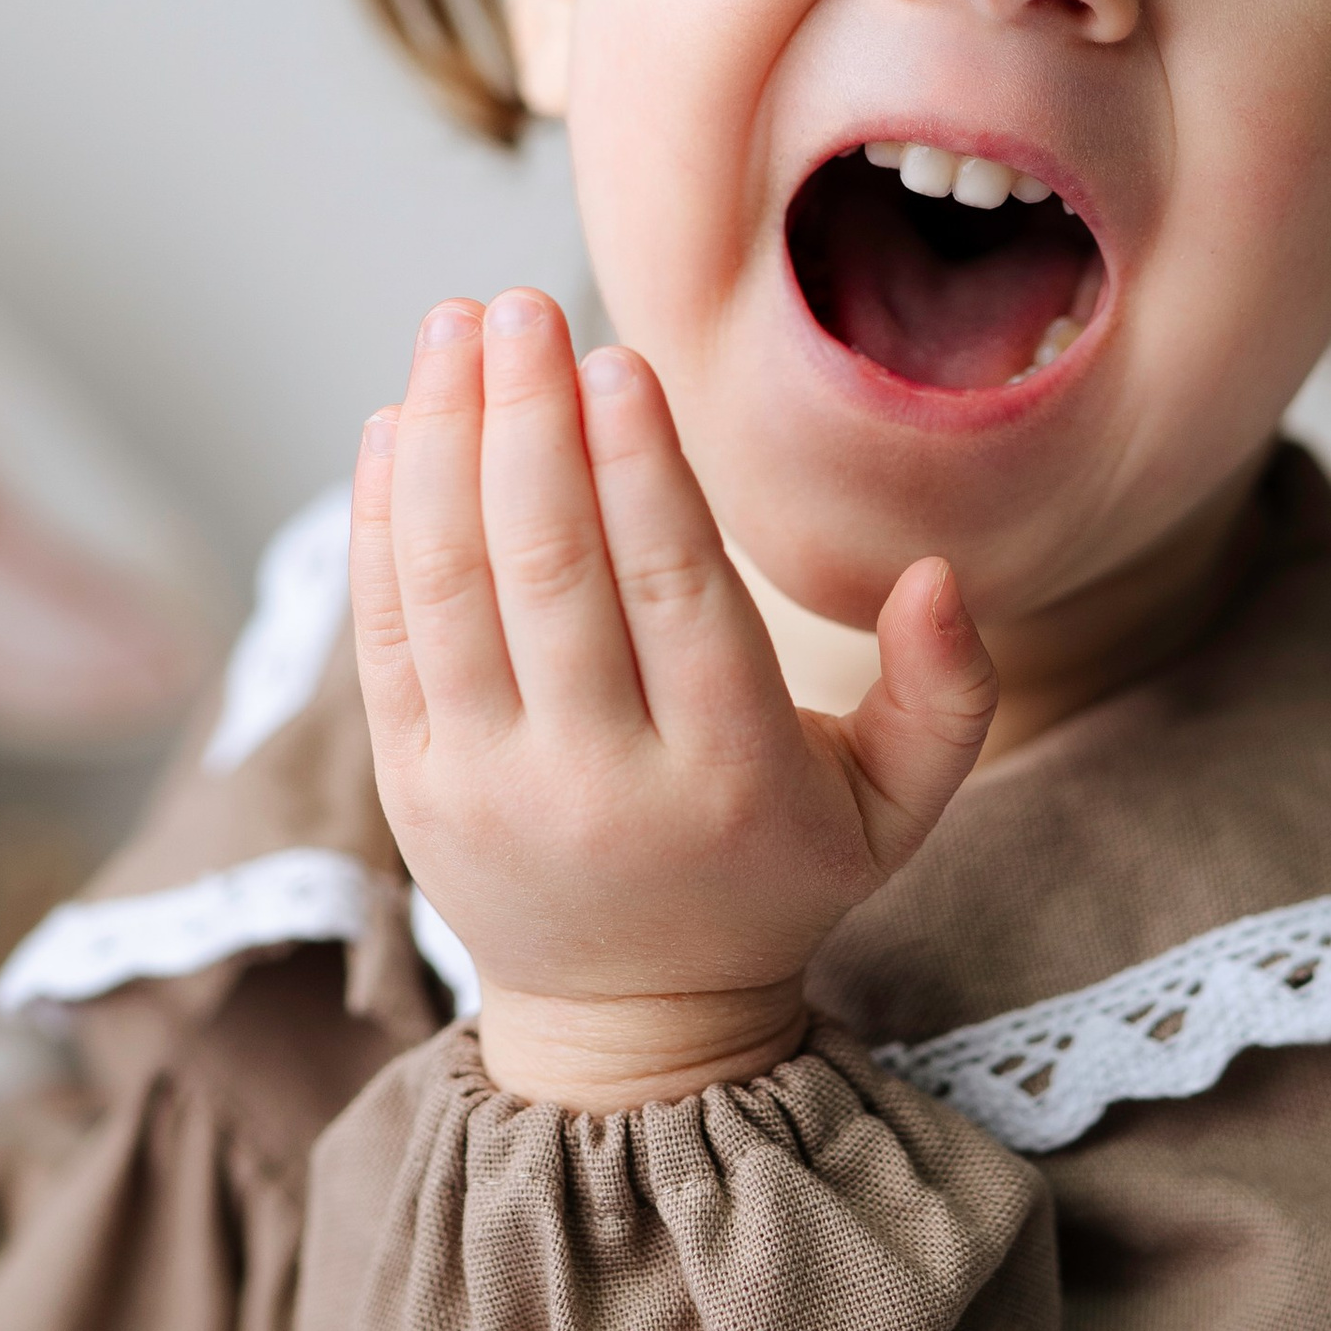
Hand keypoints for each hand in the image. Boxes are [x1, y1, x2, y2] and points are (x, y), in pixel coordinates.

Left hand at [351, 291, 995, 1106]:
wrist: (630, 1023)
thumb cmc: (769, 877)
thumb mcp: (894, 810)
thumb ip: (944, 695)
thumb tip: (939, 575)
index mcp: (725, 777)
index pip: (672, 595)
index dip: (637, 468)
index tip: (616, 356)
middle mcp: (596, 783)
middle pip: (548, 571)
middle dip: (526, 422)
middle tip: (518, 307)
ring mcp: (489, 786)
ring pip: (450, 587)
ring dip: (443, 444)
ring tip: (453, 331)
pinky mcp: (412, 787)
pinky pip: (385, 634)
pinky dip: (385, 520)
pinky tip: (398, 426)